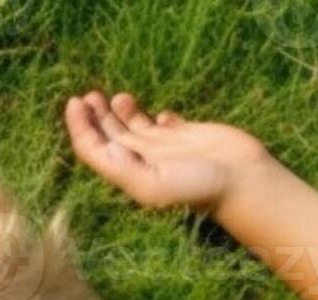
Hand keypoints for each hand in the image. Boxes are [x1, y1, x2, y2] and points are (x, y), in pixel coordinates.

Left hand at [65, 91, 281, 213]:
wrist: (242, 181)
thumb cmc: (196, 186)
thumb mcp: (151, 183)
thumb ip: (121, 167)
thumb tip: (98, 146)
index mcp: (129, 171)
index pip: (94, 148)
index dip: (80, 126)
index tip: (76, 102)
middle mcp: (143, 159)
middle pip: (110, 135)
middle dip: (95, 116)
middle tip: (89, 95)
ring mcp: (165, 147)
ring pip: (134, 127)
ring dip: (120, 112)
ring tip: (115, 96)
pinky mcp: (187, 135)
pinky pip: (165, 124)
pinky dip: (156, 116)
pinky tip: (157, 114)